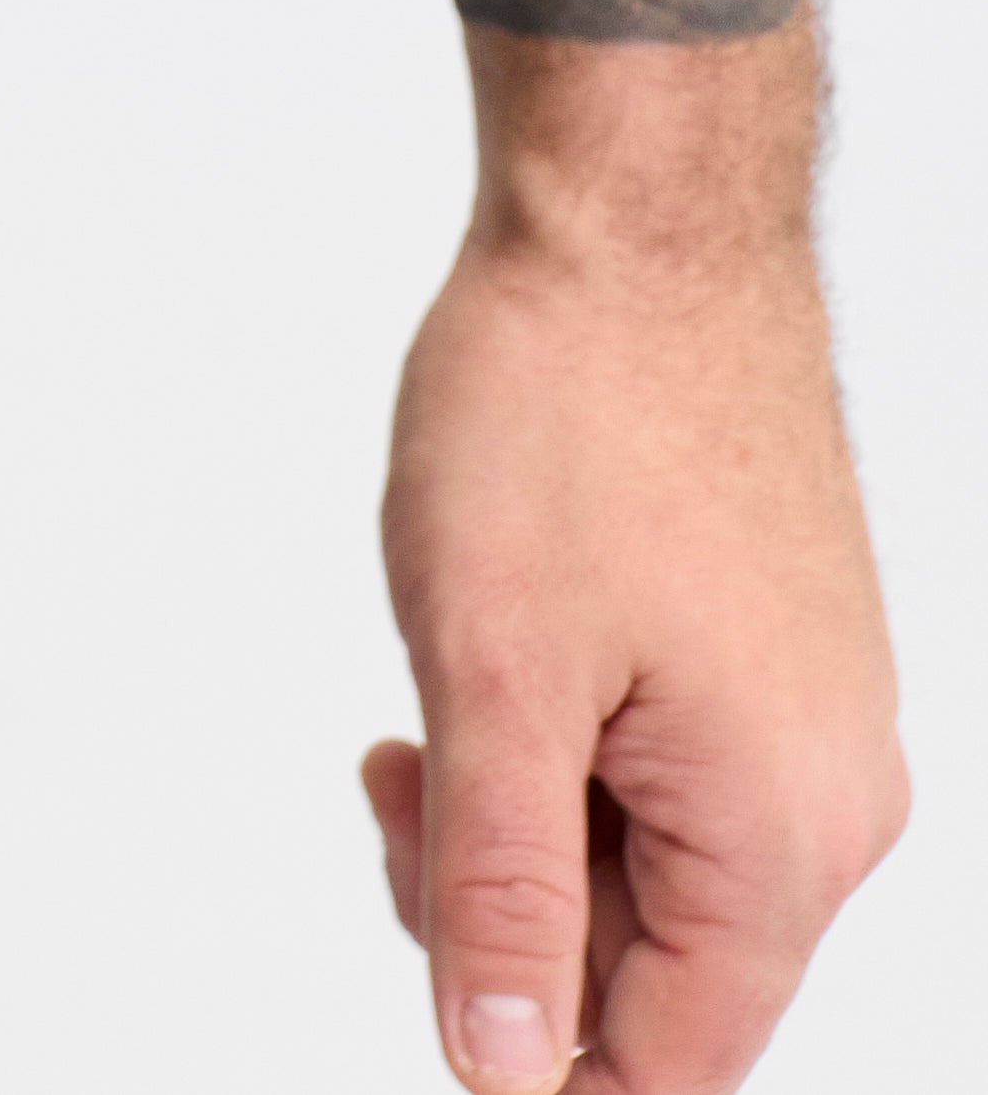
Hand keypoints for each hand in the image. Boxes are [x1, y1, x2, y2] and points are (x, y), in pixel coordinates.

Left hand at [362, 128, 903, 1090]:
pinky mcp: (780, 653)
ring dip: (529, 809)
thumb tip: (499, 1068)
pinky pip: (669, 770)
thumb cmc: (568, 412)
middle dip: (507, 900)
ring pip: (649, 861)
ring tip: (451, 676)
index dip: (527, 1043)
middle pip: (653, 969)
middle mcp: (830, 800)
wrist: (638, 222)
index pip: (664, 1062)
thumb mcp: (493, 676)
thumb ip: (497, 896)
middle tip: (402, 766)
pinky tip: (511, 641)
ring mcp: (811, 721)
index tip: (428, 910)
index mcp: (782, 837)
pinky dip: (572, 740)